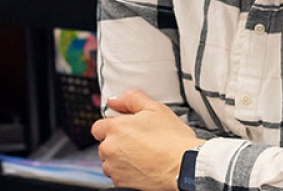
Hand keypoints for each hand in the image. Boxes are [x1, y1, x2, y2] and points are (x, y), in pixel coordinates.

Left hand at [90, 89, 205, 190]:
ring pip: (110, 162)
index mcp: (115, 128)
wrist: (184, 167)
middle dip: (118, 143)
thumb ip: (131, 99)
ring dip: (121, 159)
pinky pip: (118, 176)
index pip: (98, 127)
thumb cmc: (173, 140)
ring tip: (143, 156)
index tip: (125, 130)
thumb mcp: (156, 109)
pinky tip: (144, 167)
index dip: (112, 127)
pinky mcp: (121, 183)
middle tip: (140, 142)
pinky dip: (127, 173)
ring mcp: (114, 168)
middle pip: (105, 145)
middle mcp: (110, 149)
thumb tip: (115, 100)